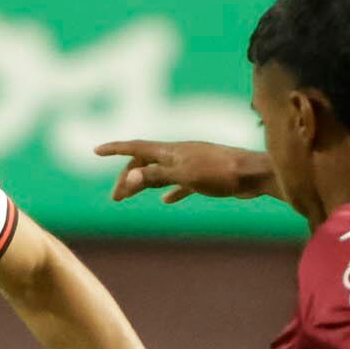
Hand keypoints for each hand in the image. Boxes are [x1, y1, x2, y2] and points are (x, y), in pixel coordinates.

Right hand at [96, 139, 269, 202]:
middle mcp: (178, 153)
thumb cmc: (220, 172)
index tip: (96, 151)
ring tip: (131, 198)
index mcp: (170, 150)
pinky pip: (179, 182)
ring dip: (143, 184)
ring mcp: (191, 164)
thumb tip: (129, 179)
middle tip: (116, 198)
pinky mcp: (204, 176)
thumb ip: (157, 176)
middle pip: (144, 162)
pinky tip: (166, 201)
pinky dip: (168, 190)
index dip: (115, 149)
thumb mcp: (184, 175)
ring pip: (159, 172)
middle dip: (127, 177)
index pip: (136, 147)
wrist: (253, 174)